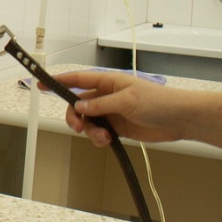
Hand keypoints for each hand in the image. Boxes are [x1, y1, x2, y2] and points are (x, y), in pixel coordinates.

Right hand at [49, 70, 184, 147]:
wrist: (180, 120)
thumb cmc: (158, 102)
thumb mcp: (127, 100)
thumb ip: (101, 104)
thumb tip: (79, 106)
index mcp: (108, 82)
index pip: (78, 79)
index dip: (58, 81)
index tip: (41, 84)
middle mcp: (106, 96)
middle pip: (78, 105)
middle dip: (75, 117)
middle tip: (78, 127)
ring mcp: (111, 112)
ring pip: (88, 121)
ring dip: (90, 131)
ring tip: (103, 138)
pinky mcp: (117, 127)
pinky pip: (98, 132)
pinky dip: (98, 139)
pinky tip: (108, 142)